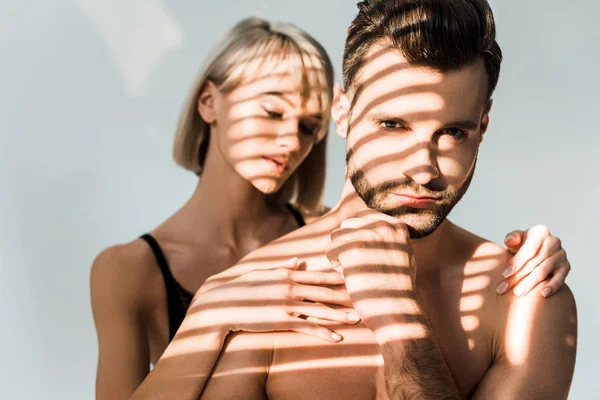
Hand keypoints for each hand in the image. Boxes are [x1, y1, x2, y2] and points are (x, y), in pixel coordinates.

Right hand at [189, 258, 358, 342]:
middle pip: (324, 292)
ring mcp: (286, 304)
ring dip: (340, 315)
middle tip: (366, 297)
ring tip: (358, 319)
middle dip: (346, 295)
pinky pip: (306, 328)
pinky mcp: (281, 321)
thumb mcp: (262, 272)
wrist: (221, 304)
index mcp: (287, 274)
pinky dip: (323, 333)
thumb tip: (297, 260)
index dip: (338, 276)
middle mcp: (290, 287)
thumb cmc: (241, 287)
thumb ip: (282, 267)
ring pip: (320, 310)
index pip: (318, 274)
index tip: (355, 276)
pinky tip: (336, 338)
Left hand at [325, 209, 418, 332]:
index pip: (362, 216)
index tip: (366, 255)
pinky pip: (329, 249)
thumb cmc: (396, 289)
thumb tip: (371, 219)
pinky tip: (350, 277)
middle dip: (347, 244)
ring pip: (336, 236)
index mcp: (396, 226)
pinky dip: (335, 265)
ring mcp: (368, 235)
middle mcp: (384, 225)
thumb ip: (387, 236)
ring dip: (340, 255)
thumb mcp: (400, 254)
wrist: (396, 313)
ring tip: (357, 272)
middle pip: (346, 224)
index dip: (357, 235)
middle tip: (361, 266)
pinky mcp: (352, 248)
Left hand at [496, 225, 569, 297]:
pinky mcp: (566, 266)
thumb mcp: (515, 240)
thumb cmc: (521, 246)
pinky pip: (560, 278)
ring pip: (543, 271)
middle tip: (504, 288)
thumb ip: (512, 238)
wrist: (535, 252)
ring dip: (529, 284)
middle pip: (534, 263)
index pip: (528, 250)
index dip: (516, 262)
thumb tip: (512, 240)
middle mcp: (553, 241)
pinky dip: (552, 286)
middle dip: (518, 277)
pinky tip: (543, 294)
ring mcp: (561, 254)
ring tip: (517, 293)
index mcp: (540, 232)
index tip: (505, 274)